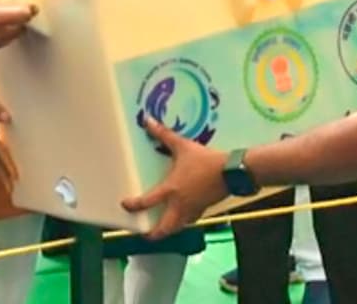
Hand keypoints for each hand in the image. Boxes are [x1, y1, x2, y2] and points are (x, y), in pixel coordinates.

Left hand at [120, 118, 229, 239]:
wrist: (230, 172)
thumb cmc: (204, 160)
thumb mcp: (182, 146)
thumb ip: (163, 134)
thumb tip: (147, 120)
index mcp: (170, 190)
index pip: (147, 202)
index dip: (133, 206)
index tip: (125, 205)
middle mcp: (179, 204)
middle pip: (164, 228)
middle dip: (153, 235)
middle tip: (145, 235)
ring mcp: (192, 209)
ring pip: (178, 227)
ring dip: (168, 230)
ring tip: (161, 229)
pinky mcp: (204, 209)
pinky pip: (190, 220)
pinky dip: (184, 221)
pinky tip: (183, 217)